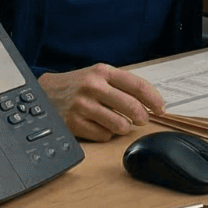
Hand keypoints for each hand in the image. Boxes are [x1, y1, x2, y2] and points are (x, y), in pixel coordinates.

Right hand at [38, 64, 164, 140]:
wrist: (46, 92)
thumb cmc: (77, 85)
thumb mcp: (98, 75)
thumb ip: (122, 85)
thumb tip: (151, 102)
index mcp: (102, 72)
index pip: (137, 86)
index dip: (154, 99)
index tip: (161, 109)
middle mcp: (93, 86)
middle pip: (131, 107)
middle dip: (143, 117)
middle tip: (143, 120)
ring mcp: (82, 105)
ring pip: (119, 125)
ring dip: (123, 127)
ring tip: (118, 122)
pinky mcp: (74, 123)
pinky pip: (103, 135)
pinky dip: (106, 134)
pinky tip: (100, 126)